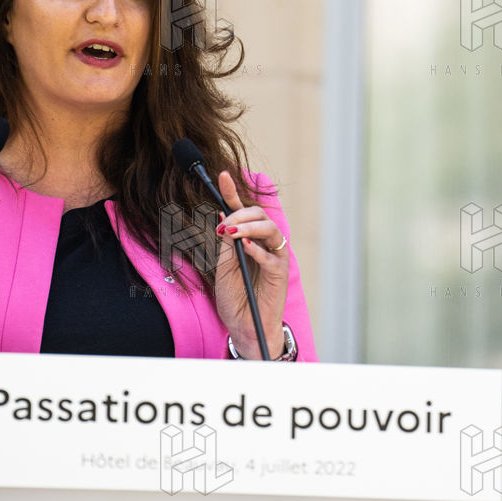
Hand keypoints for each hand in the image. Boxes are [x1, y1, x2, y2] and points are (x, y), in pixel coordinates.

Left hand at [211, 171, 289, 358]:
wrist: (242, 324)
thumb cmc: (235, 296)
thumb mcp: (223, 266)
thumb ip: (225, 243)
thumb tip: (222, 216)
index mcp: (250, 239)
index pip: (243, 212)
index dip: (232, 193)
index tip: (222, 175)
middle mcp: (265, 244)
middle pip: (260, 215)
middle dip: (240, 213)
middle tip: (224, 224)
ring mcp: (274, 257)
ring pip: (270, 229)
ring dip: (250, 227)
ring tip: (232, 232)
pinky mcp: (280, 274)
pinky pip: (272, 257)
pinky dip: (258, 250)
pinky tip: (245, 246)